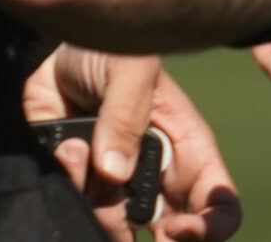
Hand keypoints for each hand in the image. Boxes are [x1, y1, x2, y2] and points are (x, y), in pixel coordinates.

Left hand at [23, 45, 242, 241]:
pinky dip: (67, 185)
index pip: (220, 205)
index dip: (211, 229)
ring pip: (117, 231)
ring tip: (80, 152)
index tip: (178, 230)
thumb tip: (114, 172)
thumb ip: (127, 113)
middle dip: (152, 241)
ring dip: (99, 208)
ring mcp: (115, 187)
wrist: (50, 51)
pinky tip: (64, 148)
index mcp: (186, 150)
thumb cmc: (109, 48)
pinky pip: (74, 209)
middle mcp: (155, 177)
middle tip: (126, 224)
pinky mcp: (79, 186)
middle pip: (170, 237)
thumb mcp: (130, 66)